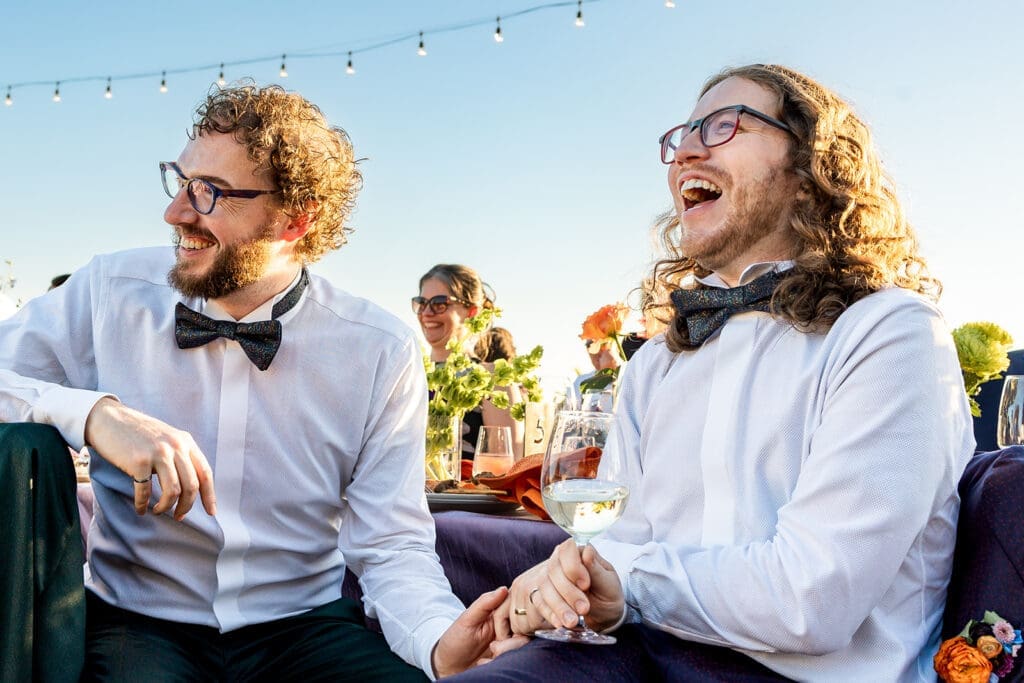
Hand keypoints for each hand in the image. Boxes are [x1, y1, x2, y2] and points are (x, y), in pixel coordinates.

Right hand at [84, 397, 215, 520]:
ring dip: (166, 507)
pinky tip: (140, 508)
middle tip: (178, 516)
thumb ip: (181, 455)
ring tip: (158, 511)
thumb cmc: (138, 434)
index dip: (209, 495)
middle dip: (186, 506)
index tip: (211, 512)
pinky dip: (143, 504)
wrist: (109, 420)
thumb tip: (191, 486)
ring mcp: (158, 453)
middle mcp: (176, 446)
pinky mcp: (138, 461)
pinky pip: (145, 491)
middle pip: (191, 486)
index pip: (205, 473)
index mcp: (186, 442)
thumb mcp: (167, 438)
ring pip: (173, 491)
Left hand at [432, 587, 527, 676]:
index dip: (513, 617)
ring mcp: (510, 641)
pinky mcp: (510, 656)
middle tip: (493, 647)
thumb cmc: (455, 639)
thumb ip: (485, 603)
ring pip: (523, 642)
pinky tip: (489, 662)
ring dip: (507, 651)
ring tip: (491, 655)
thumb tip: (504, 588)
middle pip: (525, 626)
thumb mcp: (467, 619)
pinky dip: (504, 660)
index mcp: (498, 611)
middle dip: (510, 641)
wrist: (450, 666)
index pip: (517, 605)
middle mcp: (508, 625)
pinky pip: (519, 656)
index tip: (498, 630)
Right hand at [503, 539, 624, 635]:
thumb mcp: (608, 582)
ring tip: (573, 621)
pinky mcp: (542, 595)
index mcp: (578, 553)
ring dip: (558, 606)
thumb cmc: (607, 593)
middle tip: (584, 609)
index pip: (567, 549)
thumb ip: (596, 568)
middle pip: (553, 570)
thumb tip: (587, 551)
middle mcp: (559, 562)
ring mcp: (548, 578)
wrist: (604, 613)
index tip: (586, 584)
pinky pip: (539, 602)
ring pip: (544, 587)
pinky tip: (560, 623)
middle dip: (568, 592)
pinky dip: (549, 613)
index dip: (573, 566)